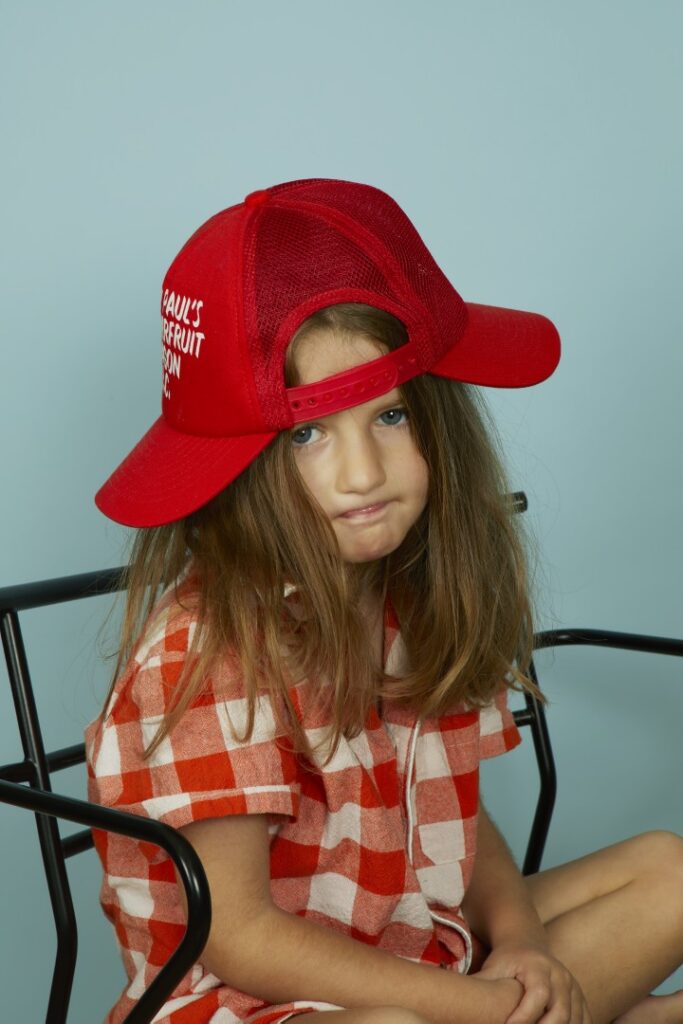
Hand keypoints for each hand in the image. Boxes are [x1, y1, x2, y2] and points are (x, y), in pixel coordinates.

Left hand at [476, 942, 591, 1023]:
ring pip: (574, 1020)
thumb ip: (480, 984)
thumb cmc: (506, 960)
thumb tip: (454, 999)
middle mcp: (561, 977)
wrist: (527, 945)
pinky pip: (585, 1021)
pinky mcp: (581, 1000)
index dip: (525, 1016)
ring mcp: (574, 988)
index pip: (537, 995)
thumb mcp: (493, 967)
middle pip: (560, 1012)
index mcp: (538, 967)